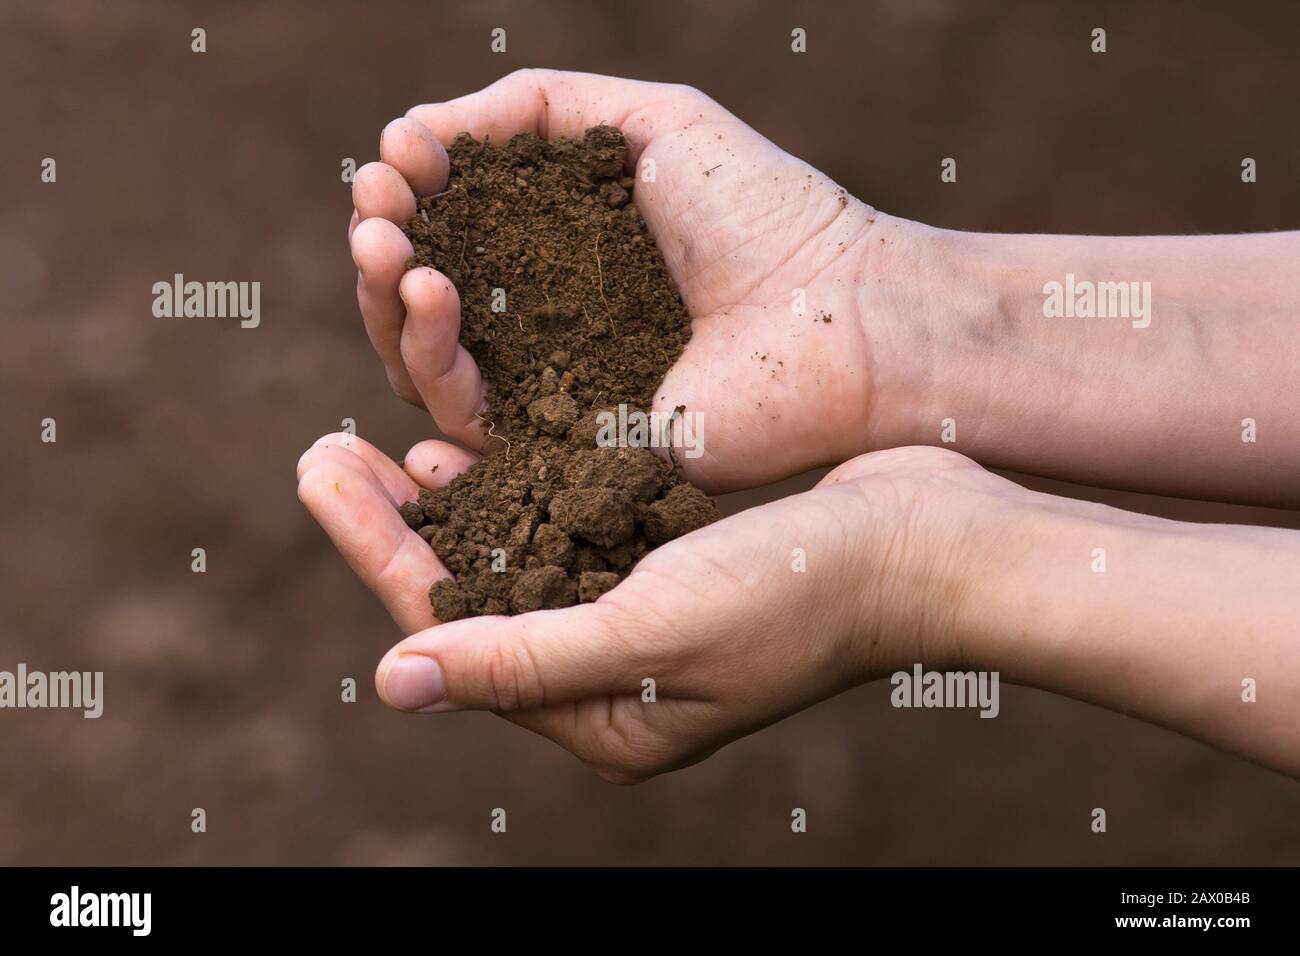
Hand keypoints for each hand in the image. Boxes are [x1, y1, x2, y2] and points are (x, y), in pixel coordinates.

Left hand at [298, 435, 1015, 781]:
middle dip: (395, 524)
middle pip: (473, 594)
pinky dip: (518, 482)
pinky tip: (471, 439)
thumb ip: (522, 657)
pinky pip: (566, 524)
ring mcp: (638, 620)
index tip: (319, 467)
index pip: (456, 633)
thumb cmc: (803, 596)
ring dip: (451, 499)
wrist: (926, 543)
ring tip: (377, 438)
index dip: (378, 551)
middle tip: (323, 445)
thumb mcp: (652, 632)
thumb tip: (394, 683)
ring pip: (514, 555)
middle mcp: (610, 676)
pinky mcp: (664, 564)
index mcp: (600, 717)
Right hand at [349, 68, 907, 491]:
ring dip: (388, 304)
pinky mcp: (565, 456)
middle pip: (421, 308)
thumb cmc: (765, 211)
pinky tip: (425, 295)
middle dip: (382, 251)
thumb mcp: (646, 120)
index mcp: (560, 257)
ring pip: (427, 369)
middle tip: (373, 209)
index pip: (452, 236)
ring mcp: (553, 396)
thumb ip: (531, 110)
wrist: (841, 309)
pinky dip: (427, 363)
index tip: (394, 160)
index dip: (409, 198)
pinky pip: (470, 426)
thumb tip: (413, 131)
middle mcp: (546, 330)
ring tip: (392, 248)